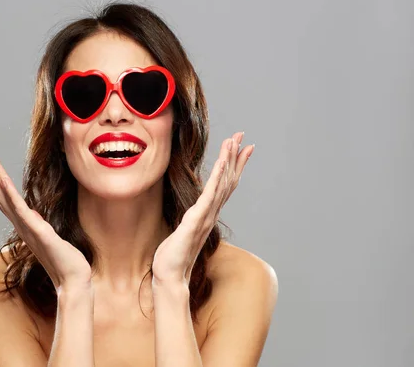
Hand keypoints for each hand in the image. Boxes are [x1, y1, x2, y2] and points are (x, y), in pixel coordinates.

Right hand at [0, 154, 92, 291]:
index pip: (4, 199)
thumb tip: (34, 215)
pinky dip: (9, 193)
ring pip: (5, 198)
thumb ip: (38, 226)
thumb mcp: (49, 238)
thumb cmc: (64, 261)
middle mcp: (21, 225)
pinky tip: (1, 178)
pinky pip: (20, 209)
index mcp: (24, 225)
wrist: (73, 280)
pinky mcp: (38, 231)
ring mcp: (27, 228)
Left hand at [151, 132, 253, 285]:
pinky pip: (209, 196)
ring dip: (228, 161)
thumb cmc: (173, 257)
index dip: (233, 166)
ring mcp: (205, 216)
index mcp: (207, 214)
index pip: (224, 186)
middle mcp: (210, 214)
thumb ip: (190, 221)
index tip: (242, 148)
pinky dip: (217, 178)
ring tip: (233, 141)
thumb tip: (192, 213)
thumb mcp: (182, 232)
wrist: (170, 276)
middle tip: (243, 136)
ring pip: (221, 184)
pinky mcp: (195, 220)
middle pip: (228, 180)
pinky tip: (222, 162)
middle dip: (235, 157)